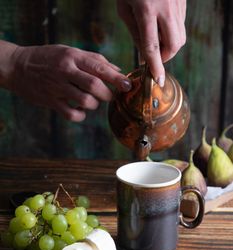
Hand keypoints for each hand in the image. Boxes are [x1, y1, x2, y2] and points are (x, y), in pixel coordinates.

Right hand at [9, 44, 131, 121]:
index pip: (99, 67)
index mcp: (73, 56)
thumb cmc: (50, 58)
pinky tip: (80, 110)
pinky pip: (72, 114)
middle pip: (94, 85)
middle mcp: (65, 71)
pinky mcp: (51, 102)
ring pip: (85, 101)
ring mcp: (57, 87)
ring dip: (94, 104)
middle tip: (109, 95)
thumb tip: (118, 69)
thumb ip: (94, 60)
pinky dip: (81, 115)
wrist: (19, 67)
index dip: (117, 78)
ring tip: (91, 100)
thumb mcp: (70, 51)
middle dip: (107, 94)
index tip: (128, 85)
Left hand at [117, 0, 185, 85]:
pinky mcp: (183, 2)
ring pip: (181, 37)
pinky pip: (181, 25)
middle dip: (165, 57)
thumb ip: (135, 34)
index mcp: (146, 10)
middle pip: (173, 45)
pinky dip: (172, 33)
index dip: (155, 66)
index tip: (158, 80)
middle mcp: (166, 8)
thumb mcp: (125, 10)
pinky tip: (162, 26)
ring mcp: (177, 4)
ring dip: (170, 46)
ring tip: (157, 40)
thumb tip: (145, 56)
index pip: (152, 47)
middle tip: (155, 57)